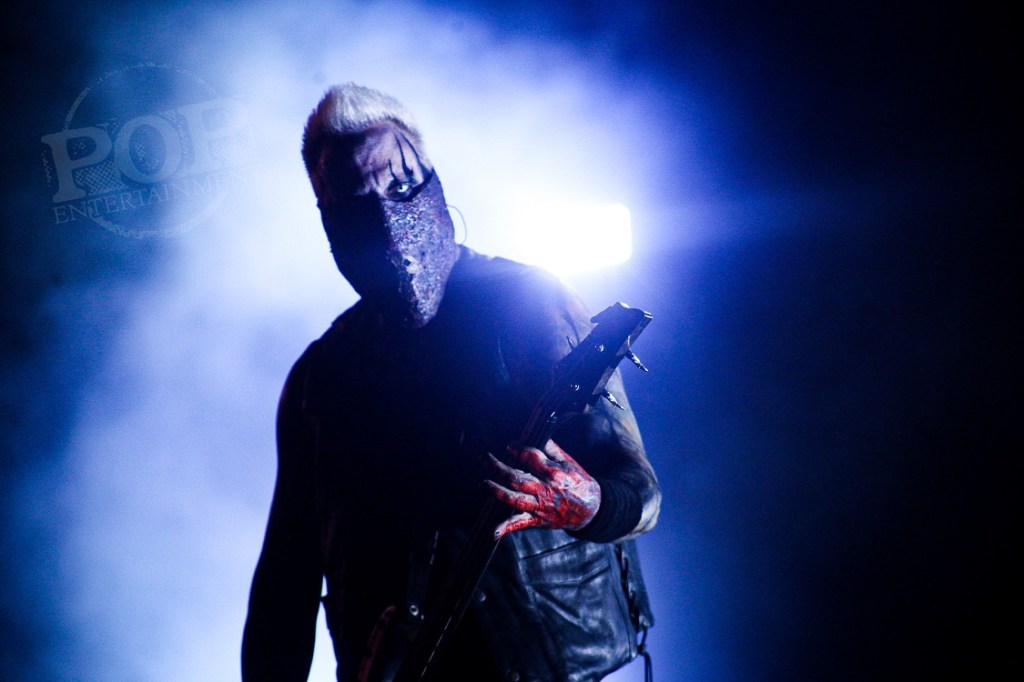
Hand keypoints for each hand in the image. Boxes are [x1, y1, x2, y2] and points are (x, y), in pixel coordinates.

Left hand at [486, 440, 600, 538]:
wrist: (591, 509)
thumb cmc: (579, 483)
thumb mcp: (569, 462)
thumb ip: (552, 449)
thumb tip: (539, 434)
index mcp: (553, 473)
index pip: (530, 458)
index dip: (517, 449)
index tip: (510, 445)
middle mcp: (545, 490)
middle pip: (516, 478)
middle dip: (497, 467)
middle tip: (485, 458)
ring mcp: (540, 506)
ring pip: (514, 499)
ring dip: (496, 491)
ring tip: (484, 483)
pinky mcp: (538, 519)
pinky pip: (520, 523)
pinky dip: (506, 527)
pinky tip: (494, 531)